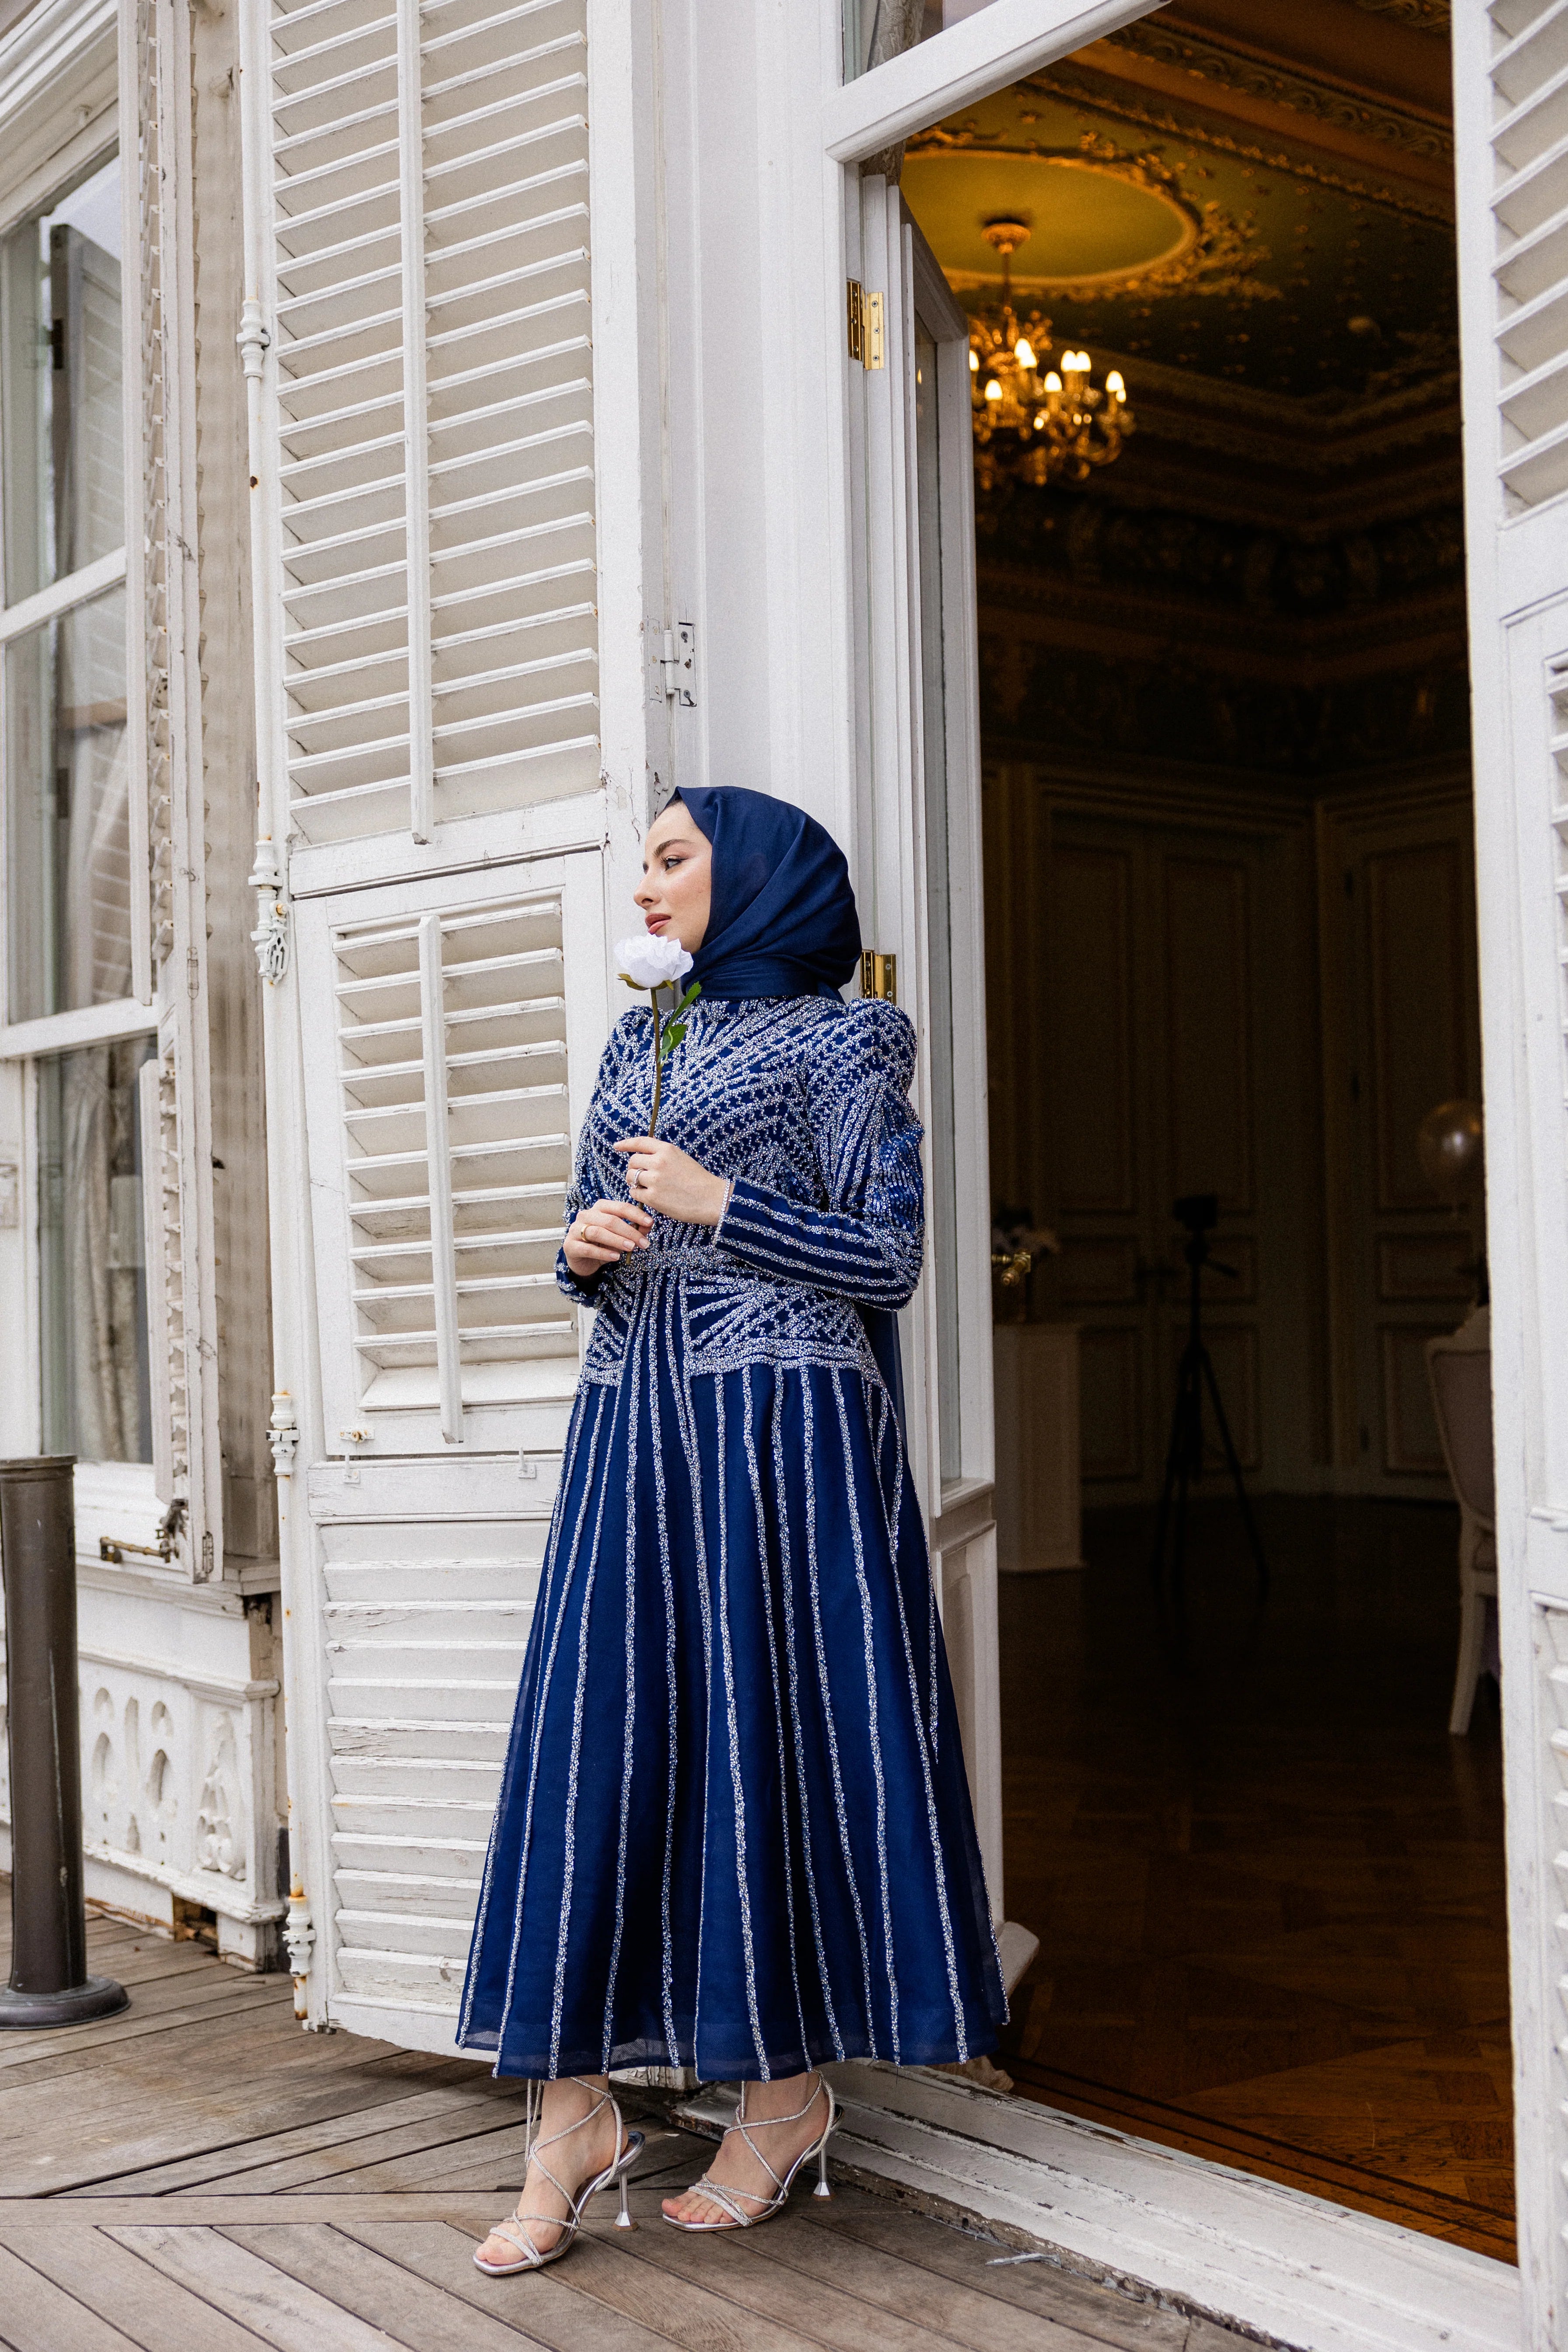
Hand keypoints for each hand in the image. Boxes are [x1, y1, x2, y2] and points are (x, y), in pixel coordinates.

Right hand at [563, 1197, 652, 1276]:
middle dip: (630, 1232)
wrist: (583, 1260)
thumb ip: (634, 1229)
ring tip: (631, 1248)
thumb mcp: (620, 1236)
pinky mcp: (570, 1245)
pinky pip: (588, 1249)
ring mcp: (575, 1229)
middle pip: (610, 1220)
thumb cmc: (602, 1244)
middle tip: (644, 1243)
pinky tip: (616, 1257)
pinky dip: (604, 1253)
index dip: (636, 1214)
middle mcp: (586, 1215)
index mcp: (600, 1208)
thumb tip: (648, 1226)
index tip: (650, 1222)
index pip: (620, 1207)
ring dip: (617, 1240)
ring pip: (598, 1232)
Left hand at [612, 1137, 729, 1226]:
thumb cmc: (698, 1180)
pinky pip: (634, 1193)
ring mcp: (654, 1179)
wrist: (712, 1199)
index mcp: (667, 1149)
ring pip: (630, 1177)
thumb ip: (662, 1156)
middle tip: (642, 1177)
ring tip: (647, 1188)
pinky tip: (650, 1197)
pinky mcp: (653, 1197)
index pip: (640, 1142)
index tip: (617, 1146)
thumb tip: (642, 1160)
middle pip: (632, 1162)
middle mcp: (658, 1162)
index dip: (626, 1144)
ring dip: (634, 1183)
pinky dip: (639, 1195)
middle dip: (634, 1169)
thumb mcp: (681, 1159)